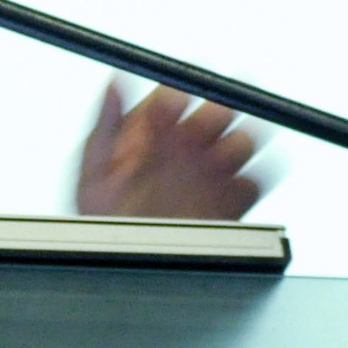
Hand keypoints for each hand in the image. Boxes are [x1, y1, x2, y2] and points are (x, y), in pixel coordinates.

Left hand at [74, 81, 262, 220]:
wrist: (127, 264)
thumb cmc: (104, 221)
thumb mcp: (94, 171)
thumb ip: (107, 125)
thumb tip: (115, 83)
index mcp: (157, 132)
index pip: (176, 96)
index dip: (176, 96)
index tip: (171, 104)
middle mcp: (189, 147)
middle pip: (220, 110)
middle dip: (215, 115)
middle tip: (198, 132)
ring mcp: (214, 172)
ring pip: (244, 141)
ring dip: (234, 148)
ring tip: (210, 167)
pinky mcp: (234, 200)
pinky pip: (253, 182)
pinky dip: (245, 183)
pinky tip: (221, 193)